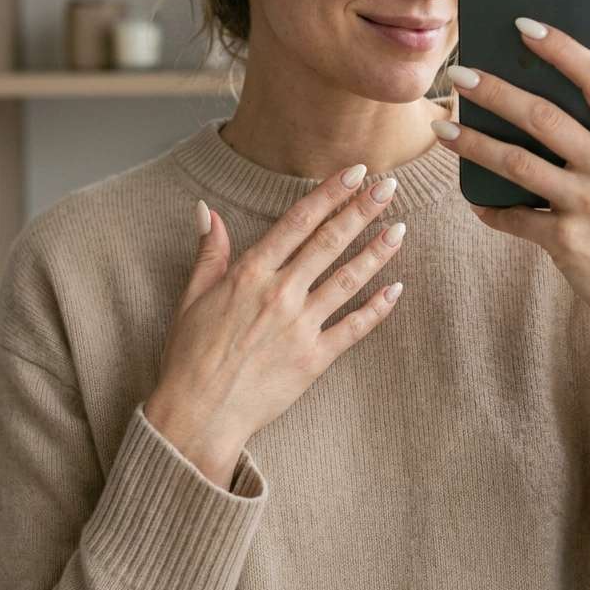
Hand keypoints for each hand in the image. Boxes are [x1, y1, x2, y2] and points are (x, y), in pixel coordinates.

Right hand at [144, 166, 404, 487]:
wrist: (198, 416)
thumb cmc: (189, 358)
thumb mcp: (191, 298)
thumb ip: (209, 252)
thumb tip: (206, 210)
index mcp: (250, 274)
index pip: (298, 222)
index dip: (329, 193)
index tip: (354, 173)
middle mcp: (280, 294)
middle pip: (330, 242)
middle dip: (362, 210)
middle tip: (389, 187)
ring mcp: (300, 326)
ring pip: (348, 279)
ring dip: (376, 251)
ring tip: (400, 229)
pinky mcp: (314, 359)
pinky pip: (353, 328)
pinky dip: (377, 308)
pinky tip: (395, 289)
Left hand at [431, 20, 589, 386]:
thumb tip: (536, 93)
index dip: (561, 47)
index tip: (523, 25)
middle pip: (543, 116)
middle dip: (494, 91)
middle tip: (458, 73)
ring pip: (516, 162)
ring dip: (472, 143)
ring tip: (441, 128)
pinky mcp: (568, 241)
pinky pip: (513, 216)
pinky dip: (487, 206)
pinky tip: (472, 197)